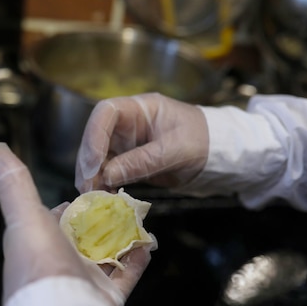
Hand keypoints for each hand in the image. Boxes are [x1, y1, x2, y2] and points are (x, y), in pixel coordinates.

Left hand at [0, 142, 151, 305]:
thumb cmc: (40, 266)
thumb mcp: (24, 216)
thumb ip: (12, 183)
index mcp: (33, 244)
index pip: (53, 219)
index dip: (71, 205)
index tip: (91, 191)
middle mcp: (55, 263)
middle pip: (82, 235)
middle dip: (102, 219)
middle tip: (124, 204)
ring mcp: (80, 283)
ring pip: (104, 254)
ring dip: (122, 237)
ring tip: (140, 221)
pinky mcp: (104, 299)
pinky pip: (124, 276)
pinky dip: (136, 260)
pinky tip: (148, 246)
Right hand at [75, 93, 208, 192]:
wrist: (219, 155)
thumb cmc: (203, 142)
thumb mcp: (176, 151)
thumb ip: (142, 162)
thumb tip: (107, 176)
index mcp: (140, 108)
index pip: (106, 112)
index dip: (94, 135)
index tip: (93, 164)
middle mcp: (127, 123)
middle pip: (95, 135)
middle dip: (88, 161)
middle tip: (87, 186)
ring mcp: (125, 142)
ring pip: (97, 156)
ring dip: (91, 176)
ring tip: (93, 196)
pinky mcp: (127, 160)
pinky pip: (108, 170)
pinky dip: (103, 184)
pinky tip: (104, 197)